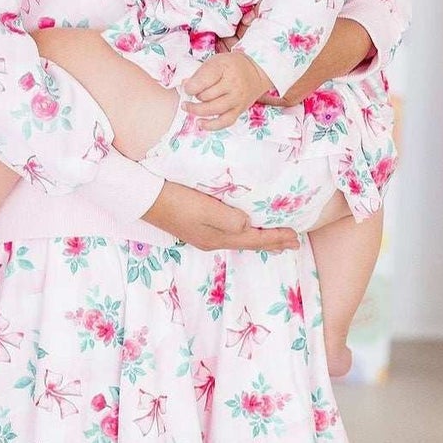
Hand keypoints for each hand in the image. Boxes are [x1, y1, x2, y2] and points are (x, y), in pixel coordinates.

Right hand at [143, 181, 299, 253]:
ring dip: (259, 240)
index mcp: (218, 238)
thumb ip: (230, 219)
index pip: (254, 240)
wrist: (145, 199)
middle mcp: (212, 241)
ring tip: (275, 241)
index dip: (276, 238)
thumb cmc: (176, 200)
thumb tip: (247, 224)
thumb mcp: (206, 209)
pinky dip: (244, 234)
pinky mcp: (195, 228)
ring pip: (240, 240)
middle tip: (293, 243)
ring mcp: (203, 236)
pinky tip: (242, 230)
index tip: (296, 237)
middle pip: (249, 243)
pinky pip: (229, 234)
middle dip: (272, 243)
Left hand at [182, 50, 274, 128]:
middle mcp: (232, 84)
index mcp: (223, 68)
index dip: (189, 87)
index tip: (187, 87)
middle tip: (192, 93)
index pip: (201, 81)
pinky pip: (224, 122)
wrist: (255, 72)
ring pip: (212, 109)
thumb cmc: (231, 66)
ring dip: (197, 110)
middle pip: (205, 96)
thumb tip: (184, 86)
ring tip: (187, 107)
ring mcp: (237, 98)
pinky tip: (200, 123)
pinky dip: (210, 125)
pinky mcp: (239, 110)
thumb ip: (199, 74)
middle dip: (194, 96)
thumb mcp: (214, 62)